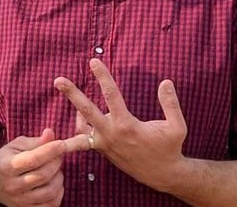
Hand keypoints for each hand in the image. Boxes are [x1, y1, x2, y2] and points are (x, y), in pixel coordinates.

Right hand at [0, 128, 69, 206]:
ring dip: (58, 178)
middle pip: (43, 176)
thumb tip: (51, 134)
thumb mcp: (16, 146)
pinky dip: (58, 193)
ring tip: (55, 169)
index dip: (49, 151)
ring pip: (49, 192)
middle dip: (56, 162)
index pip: (32, 160)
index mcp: (7, 166)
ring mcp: (20, 200)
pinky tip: (55, 183)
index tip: (61, 144)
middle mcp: (13, 186)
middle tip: (58, 155)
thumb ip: (35, 141)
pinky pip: (50, 205)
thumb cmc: (6, 160)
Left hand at [54, 58, 187, 191]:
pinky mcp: (101, 149)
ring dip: (71, 111)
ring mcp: (103, 142)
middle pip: (86, 110)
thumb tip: (166, 82)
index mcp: (127, 125)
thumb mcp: (177, 127)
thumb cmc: (169, 149)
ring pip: (80, 127)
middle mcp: (111, 133)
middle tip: (58, 80)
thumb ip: (171, 104)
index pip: (111, 95)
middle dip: (72, 94)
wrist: (161, 175)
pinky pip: (82, 140)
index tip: (93, 61)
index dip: (102, 76)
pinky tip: (79, 114)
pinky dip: (78, 128)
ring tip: (64, 91)